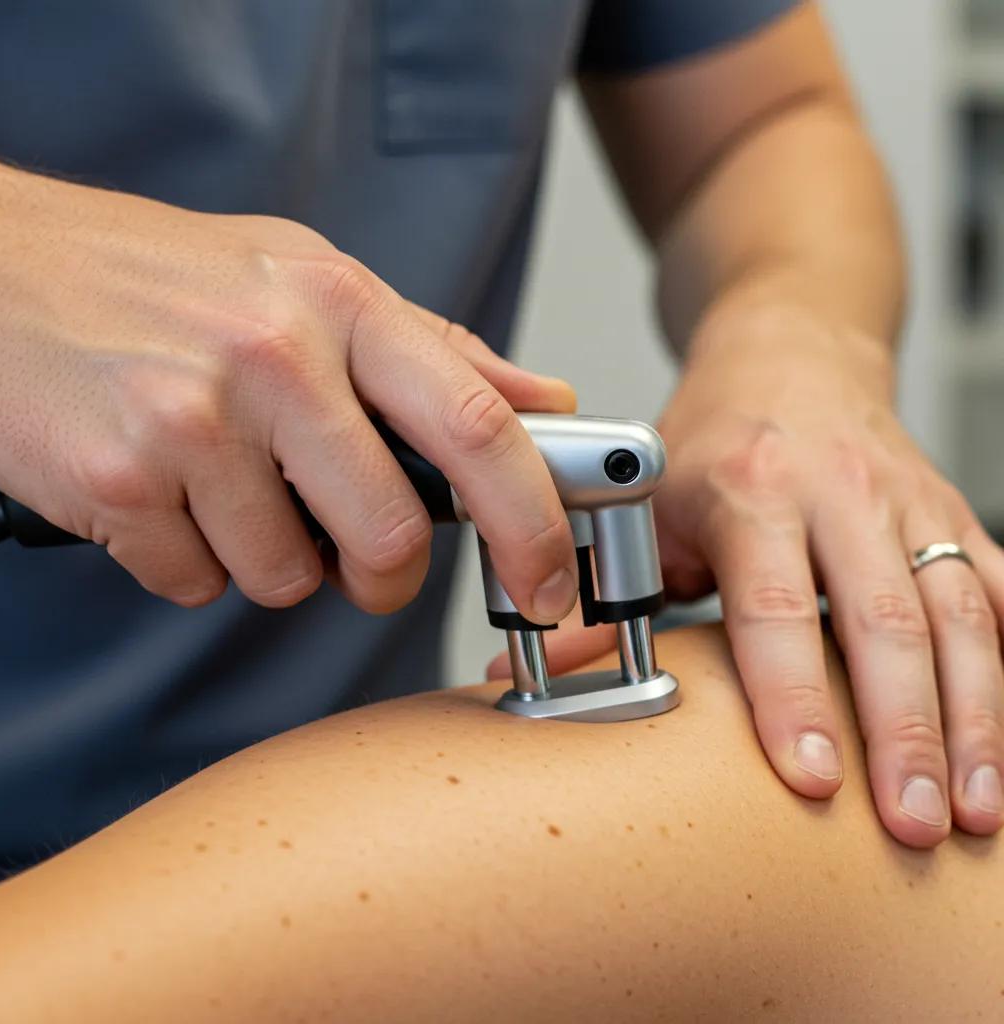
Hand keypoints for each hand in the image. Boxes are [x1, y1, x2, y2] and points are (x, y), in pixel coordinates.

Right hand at [0, 159, 578, 621]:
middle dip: (385, 579)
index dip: (533, 521)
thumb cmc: (159, 280)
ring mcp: (192, 417)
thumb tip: (539, 400)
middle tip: (359, 563)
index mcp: (341, 302)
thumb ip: (434, 349)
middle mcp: (274, 355)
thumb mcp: (309, 280)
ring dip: (267, 560)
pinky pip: (196, 582)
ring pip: (286, 577)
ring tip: (221, 488)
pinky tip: (160, 494)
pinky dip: (188, 562)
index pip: (478, 426)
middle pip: (391, 535)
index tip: (548, 580)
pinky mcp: (118, 477)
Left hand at [498, 309, 1003, 847]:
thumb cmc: (715, 436)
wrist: (789, 353)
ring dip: (975, 719)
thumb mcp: (648, 503)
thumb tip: (555, 670)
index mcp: (751, 491)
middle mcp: (841, 494)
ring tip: (974, 809)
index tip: (808, 776)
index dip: (791, 694)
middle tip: (911, 823)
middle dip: (906, 732)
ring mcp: (909, 503)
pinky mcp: (953, 513)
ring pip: (961, 616)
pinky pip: (997, 592)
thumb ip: (612, 589)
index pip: (774, 606)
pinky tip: (1002, 735)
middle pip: (885, 623)